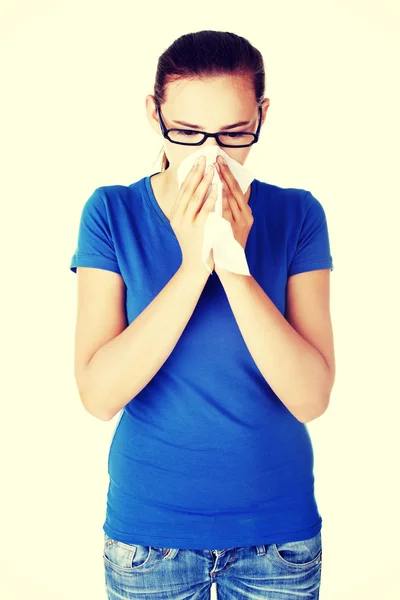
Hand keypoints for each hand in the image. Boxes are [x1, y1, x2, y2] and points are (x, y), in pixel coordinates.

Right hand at [170, 155, 217, 275]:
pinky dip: (211, 197)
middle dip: (197, 172)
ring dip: (204, 181)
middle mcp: (178, 218)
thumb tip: (197, 188)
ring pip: (195, 197)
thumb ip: (189, 210)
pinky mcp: (198, 230)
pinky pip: (205, 210)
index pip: (183, 189)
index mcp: (175, 215)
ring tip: (212, 168)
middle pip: (188, 190)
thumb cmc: (195, 244)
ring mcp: (187, 224)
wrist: (196, 267)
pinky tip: (218, 187)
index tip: (198, 160)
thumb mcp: (187, 225)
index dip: (191, 173)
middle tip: (204, 157)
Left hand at [214, 155, 253, 272]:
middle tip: (217, 158)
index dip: (229, 174)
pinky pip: (226, 212)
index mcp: (246, 214)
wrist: (229, 266)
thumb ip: (228, 210)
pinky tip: (215, 190)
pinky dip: (221, 200)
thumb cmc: (226, 244)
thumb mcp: (230, 225)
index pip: (237, 189)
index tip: (220, 160)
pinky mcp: (233, 231)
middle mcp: (246, 217)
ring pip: (232, 199)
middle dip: (226, 173)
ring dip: (223, 183)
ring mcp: (240, 224)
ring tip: (215, 169)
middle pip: (235, 191)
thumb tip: (220, 191)